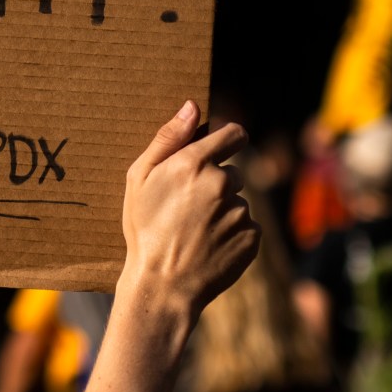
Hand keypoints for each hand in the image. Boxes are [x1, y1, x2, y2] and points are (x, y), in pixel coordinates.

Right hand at [119, 101, 257, 316]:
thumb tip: (192, 106)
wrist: (163, 285)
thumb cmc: (145, 229)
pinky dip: (232, 234)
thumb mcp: (139, 179)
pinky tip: (209, 246)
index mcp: (193, 163)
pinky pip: (246, 227)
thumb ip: (167, 138)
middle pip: (233, 172)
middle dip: (217, 184)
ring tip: (196, 232)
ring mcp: (240, 211)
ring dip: (223, 211)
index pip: (233, 133)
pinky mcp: (252, 237)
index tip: (220, 150)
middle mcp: (222, 183)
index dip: (227, 140)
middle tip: (189, 208)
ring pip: (238, 202)